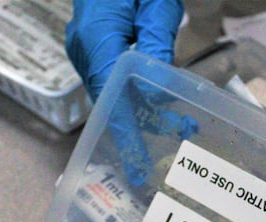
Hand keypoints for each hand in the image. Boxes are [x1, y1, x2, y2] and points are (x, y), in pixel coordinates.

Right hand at [66, 1, 194, 185]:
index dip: (127, 130)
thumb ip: (157, 43)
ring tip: (180, 121)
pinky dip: (134, 94)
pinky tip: (158, 102)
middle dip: (143, 124)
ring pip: (113, 92)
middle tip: (178, 137)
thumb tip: (158, 88)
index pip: (112, 94)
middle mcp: (85, 48)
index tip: (138, 161)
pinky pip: (111, 80)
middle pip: (112, 99)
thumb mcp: (156, 4)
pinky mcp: (93, 46)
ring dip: (144, 109)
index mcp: (97, 36)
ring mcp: (85, 48)